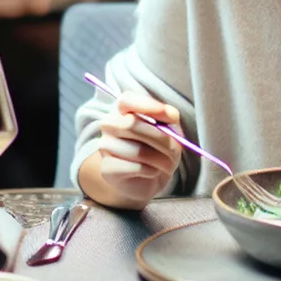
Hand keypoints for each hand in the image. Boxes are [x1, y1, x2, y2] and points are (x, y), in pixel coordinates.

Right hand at [89, 92, 183, 206]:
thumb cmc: (157, 149)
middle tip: (176, 151)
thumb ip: (169, 117)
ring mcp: (105, 146)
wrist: (146, 180)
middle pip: (131, 125)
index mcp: (123, 109)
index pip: (127, 100)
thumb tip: (170, 113)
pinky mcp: (106, 168)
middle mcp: (109, 124)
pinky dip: (151, 171)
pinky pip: (134, 167)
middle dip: (161, 140)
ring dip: (160, 159)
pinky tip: (153, 171)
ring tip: (168, 164)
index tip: (171, 117)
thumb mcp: (170, 130)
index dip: (148, 106)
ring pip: (136, 150)